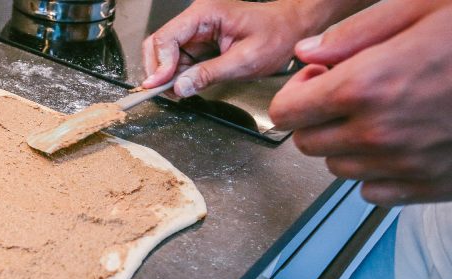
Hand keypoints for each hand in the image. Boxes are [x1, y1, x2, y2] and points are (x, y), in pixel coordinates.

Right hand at [141, 0, 320, 96]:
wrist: (293, 29)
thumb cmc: (276, 36)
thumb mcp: (244, 60)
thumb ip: (208, 74)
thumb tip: (180, 87)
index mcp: (205, 14)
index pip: (166, 37)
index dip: (159, 64)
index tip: (159, 86)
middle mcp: (196, 19)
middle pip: (159, 44)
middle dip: (158, 70)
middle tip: (166, 92)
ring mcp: (197, 31)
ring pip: (166, 54)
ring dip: (168, 75)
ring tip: (179, 91)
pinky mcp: (200, 43)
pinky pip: (179, 60)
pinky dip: (178, 75)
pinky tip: (187, 85)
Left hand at [270, 1, 451, 205]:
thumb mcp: (423, 6)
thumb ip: (356, 33)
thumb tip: (309, 52)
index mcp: (367, 85)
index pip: (287, 111)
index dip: (297, 92)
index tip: (318, 78)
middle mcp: (379, 132)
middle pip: (308, 143)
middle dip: (318, 117)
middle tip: (349, 93)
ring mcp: (405, 164)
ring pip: (337, 169)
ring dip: (348, 144)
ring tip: (383, 113)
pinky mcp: (429, 186)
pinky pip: (373, 192)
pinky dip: (377, 172)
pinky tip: (401, 142)